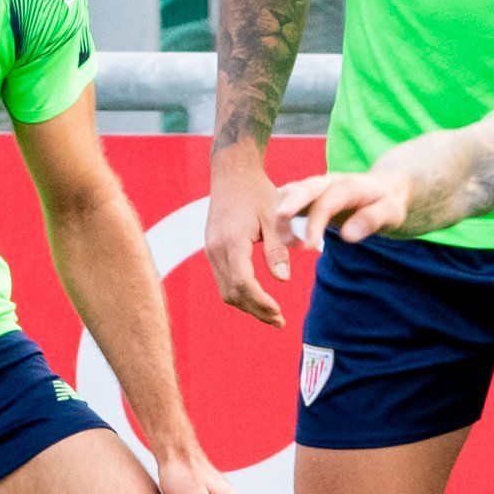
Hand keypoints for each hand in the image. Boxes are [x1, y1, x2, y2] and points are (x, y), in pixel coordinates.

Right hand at [204, 152, 287, 326]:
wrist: (231, 172)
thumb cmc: (256, 191)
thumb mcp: (274, 218)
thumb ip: (277, 249)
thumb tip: (283, 280)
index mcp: (232, 242)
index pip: (244, 283)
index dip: (261, 302)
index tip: (279, 313)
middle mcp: (216, 249)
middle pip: (232, 293)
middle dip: (255, 311)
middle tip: (280, 322)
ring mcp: (211, 250)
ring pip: (225, 290)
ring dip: (247, 305)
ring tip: (271, 315)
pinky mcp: (212, 249)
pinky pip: (223, 279)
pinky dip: (240, 293)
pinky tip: (257, 298)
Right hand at [271, 170, 407, 252]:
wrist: (385, 187)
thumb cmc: (389, 202)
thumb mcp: (392, 211)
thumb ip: (372, 220)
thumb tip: (347, 235)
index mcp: (350, 184)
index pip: (329, 201)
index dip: (317, 223)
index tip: (308, 247)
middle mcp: (329, 182)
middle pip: (306, 189)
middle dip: (290, 204)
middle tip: (277, 221)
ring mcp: (316, 187)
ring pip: (291, 193)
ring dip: (279, 213)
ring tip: (272, 238)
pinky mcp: (307, 196)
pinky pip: (287, 201)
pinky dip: (276, 215)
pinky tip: (269, 235)